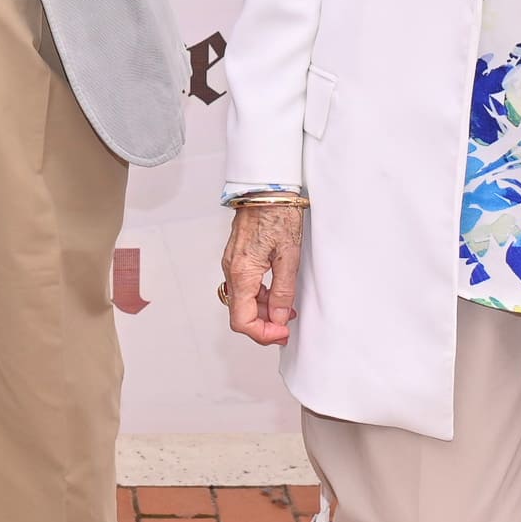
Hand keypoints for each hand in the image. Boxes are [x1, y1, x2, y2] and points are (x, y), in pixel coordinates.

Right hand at [220, 201, 304, 344]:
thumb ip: (283, 291)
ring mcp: (232, 264)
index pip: (242, 320)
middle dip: (264, 325)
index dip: (262, 334)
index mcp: (242, 273)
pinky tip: (277, 293)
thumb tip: (280, 317)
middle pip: (241, 314)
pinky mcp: (237, 258)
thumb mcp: (288, 256)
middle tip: (287, 326)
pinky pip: (244, 287)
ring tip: (287, 309)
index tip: (281, 333)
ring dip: (264, 311)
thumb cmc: (277, 213)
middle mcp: (232, 270)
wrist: (265, 188)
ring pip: (243, 301)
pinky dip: (260, 297)